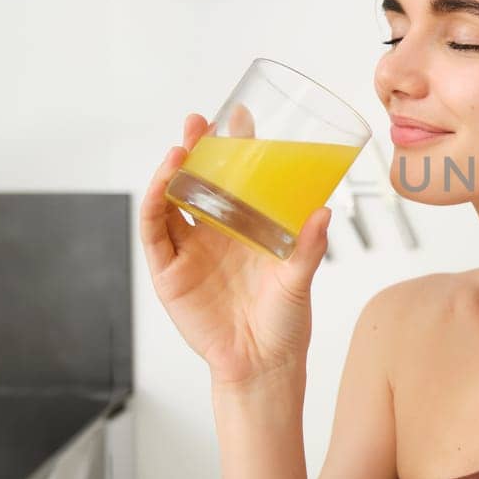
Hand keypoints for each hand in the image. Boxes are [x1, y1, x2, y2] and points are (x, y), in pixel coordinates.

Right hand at [139, 112, 332, 386]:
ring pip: (171, 200)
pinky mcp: (169, 273)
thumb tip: (324, 212)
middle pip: (197, 180)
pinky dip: (153, 204)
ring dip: (171, 171)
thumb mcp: (299, 279)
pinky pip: (154, 233)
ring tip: (181, 147)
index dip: (235, 146)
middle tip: (201, 121)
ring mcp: (189, 251)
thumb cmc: (284, 321)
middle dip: (196, 148)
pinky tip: (161, 184)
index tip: (240, 115)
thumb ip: (309, 248)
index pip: (237, 177)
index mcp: (245, 227)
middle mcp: (213, 233)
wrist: (262, 364)